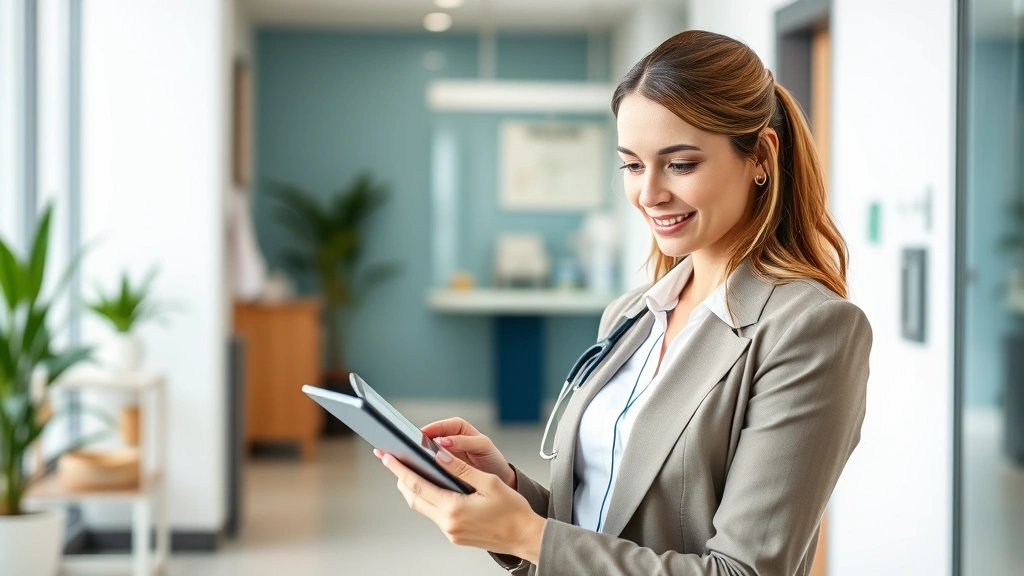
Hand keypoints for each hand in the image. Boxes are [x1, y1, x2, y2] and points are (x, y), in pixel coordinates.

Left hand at [375, 446, 544, 563]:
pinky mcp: (455, 535)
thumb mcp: (489, 482)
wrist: (525, 536)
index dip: (400, 470)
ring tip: (408, 470)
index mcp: (453, 508)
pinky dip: (428, 498)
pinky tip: (431, 486)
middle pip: (413, 498)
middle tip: (391, 460)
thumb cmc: (512, 510)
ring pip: (422, 507)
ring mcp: (450, 531)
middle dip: (400, 478)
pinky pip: (434, 514)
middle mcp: (447, 523)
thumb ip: (462, 469)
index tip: (387, 457)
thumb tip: (440, 456)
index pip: (417, 485)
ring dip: (413, 489)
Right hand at [419, 417, 515, 488]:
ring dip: (422, 452)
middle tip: (412, 444)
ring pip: (430, 449)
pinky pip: (432, 463)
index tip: (424, 433)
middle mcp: (452, 440)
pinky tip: (419, 470)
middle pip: (433, 435)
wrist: (500, 481)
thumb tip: (444, 441)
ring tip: (412, 456)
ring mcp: (447, 454)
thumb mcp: (482, 447)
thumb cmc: (492, 460)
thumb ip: (466, 442)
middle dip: (422, 438)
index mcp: (462, 430)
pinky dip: (425, 465)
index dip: (434, 428)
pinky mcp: (444, 468)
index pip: (445, 425)